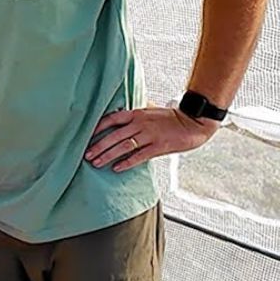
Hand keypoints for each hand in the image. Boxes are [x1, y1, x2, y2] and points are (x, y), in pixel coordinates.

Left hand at [85, 106, 218, 171]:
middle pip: (114, 135)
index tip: (86, 136)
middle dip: (98, 146)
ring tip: (96, 162)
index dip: (98, 128)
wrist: (193, 122)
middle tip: (86, 154)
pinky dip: (127, 162)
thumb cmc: (170, 118)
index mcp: (136, 114)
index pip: (112, 119)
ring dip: (108, 155)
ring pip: (124, 146)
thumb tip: (116, 116)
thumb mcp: (149, 111)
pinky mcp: (159, 147)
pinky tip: (116, 168)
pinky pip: (139, 156)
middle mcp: (140, 124)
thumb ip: (134, 116)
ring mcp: (149, 135)